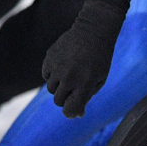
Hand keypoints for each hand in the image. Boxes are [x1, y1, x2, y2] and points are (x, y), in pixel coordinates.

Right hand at [43, 0, 127, 117]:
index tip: (74, 110)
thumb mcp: (100, 77)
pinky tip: (64, 65)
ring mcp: (57, 68)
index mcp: (84, 84)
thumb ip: (88, 96)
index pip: (70, 109)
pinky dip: (53, 75)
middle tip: (74, 89)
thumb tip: (77, 114)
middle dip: (66, 99)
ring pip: (51, 89)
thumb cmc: (100, 57)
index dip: (71, 112)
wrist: (93, 31)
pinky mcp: (49, 58)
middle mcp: (69, 78)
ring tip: (71, 74)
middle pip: (58, 101)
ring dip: (59, 87)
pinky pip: (46, 76)